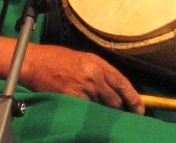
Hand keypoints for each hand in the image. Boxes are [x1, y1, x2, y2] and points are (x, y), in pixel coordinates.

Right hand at [21, 43, 144, 114]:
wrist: (36, 63)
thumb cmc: (55, 59)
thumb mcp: (81, 59)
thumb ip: (97, 72)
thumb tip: (110, 87)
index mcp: (97, 62)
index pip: (122, 82)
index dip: (133, 97)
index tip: (139, 108)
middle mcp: (94, 75)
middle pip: (115, 98)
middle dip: (120, 108)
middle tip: (123, 115)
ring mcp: (84, 88)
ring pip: (103, 106)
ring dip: (105, 112)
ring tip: (105, 116)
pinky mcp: (74, 99)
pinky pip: (89, 111)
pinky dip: (91, 115)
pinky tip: (89, 115)